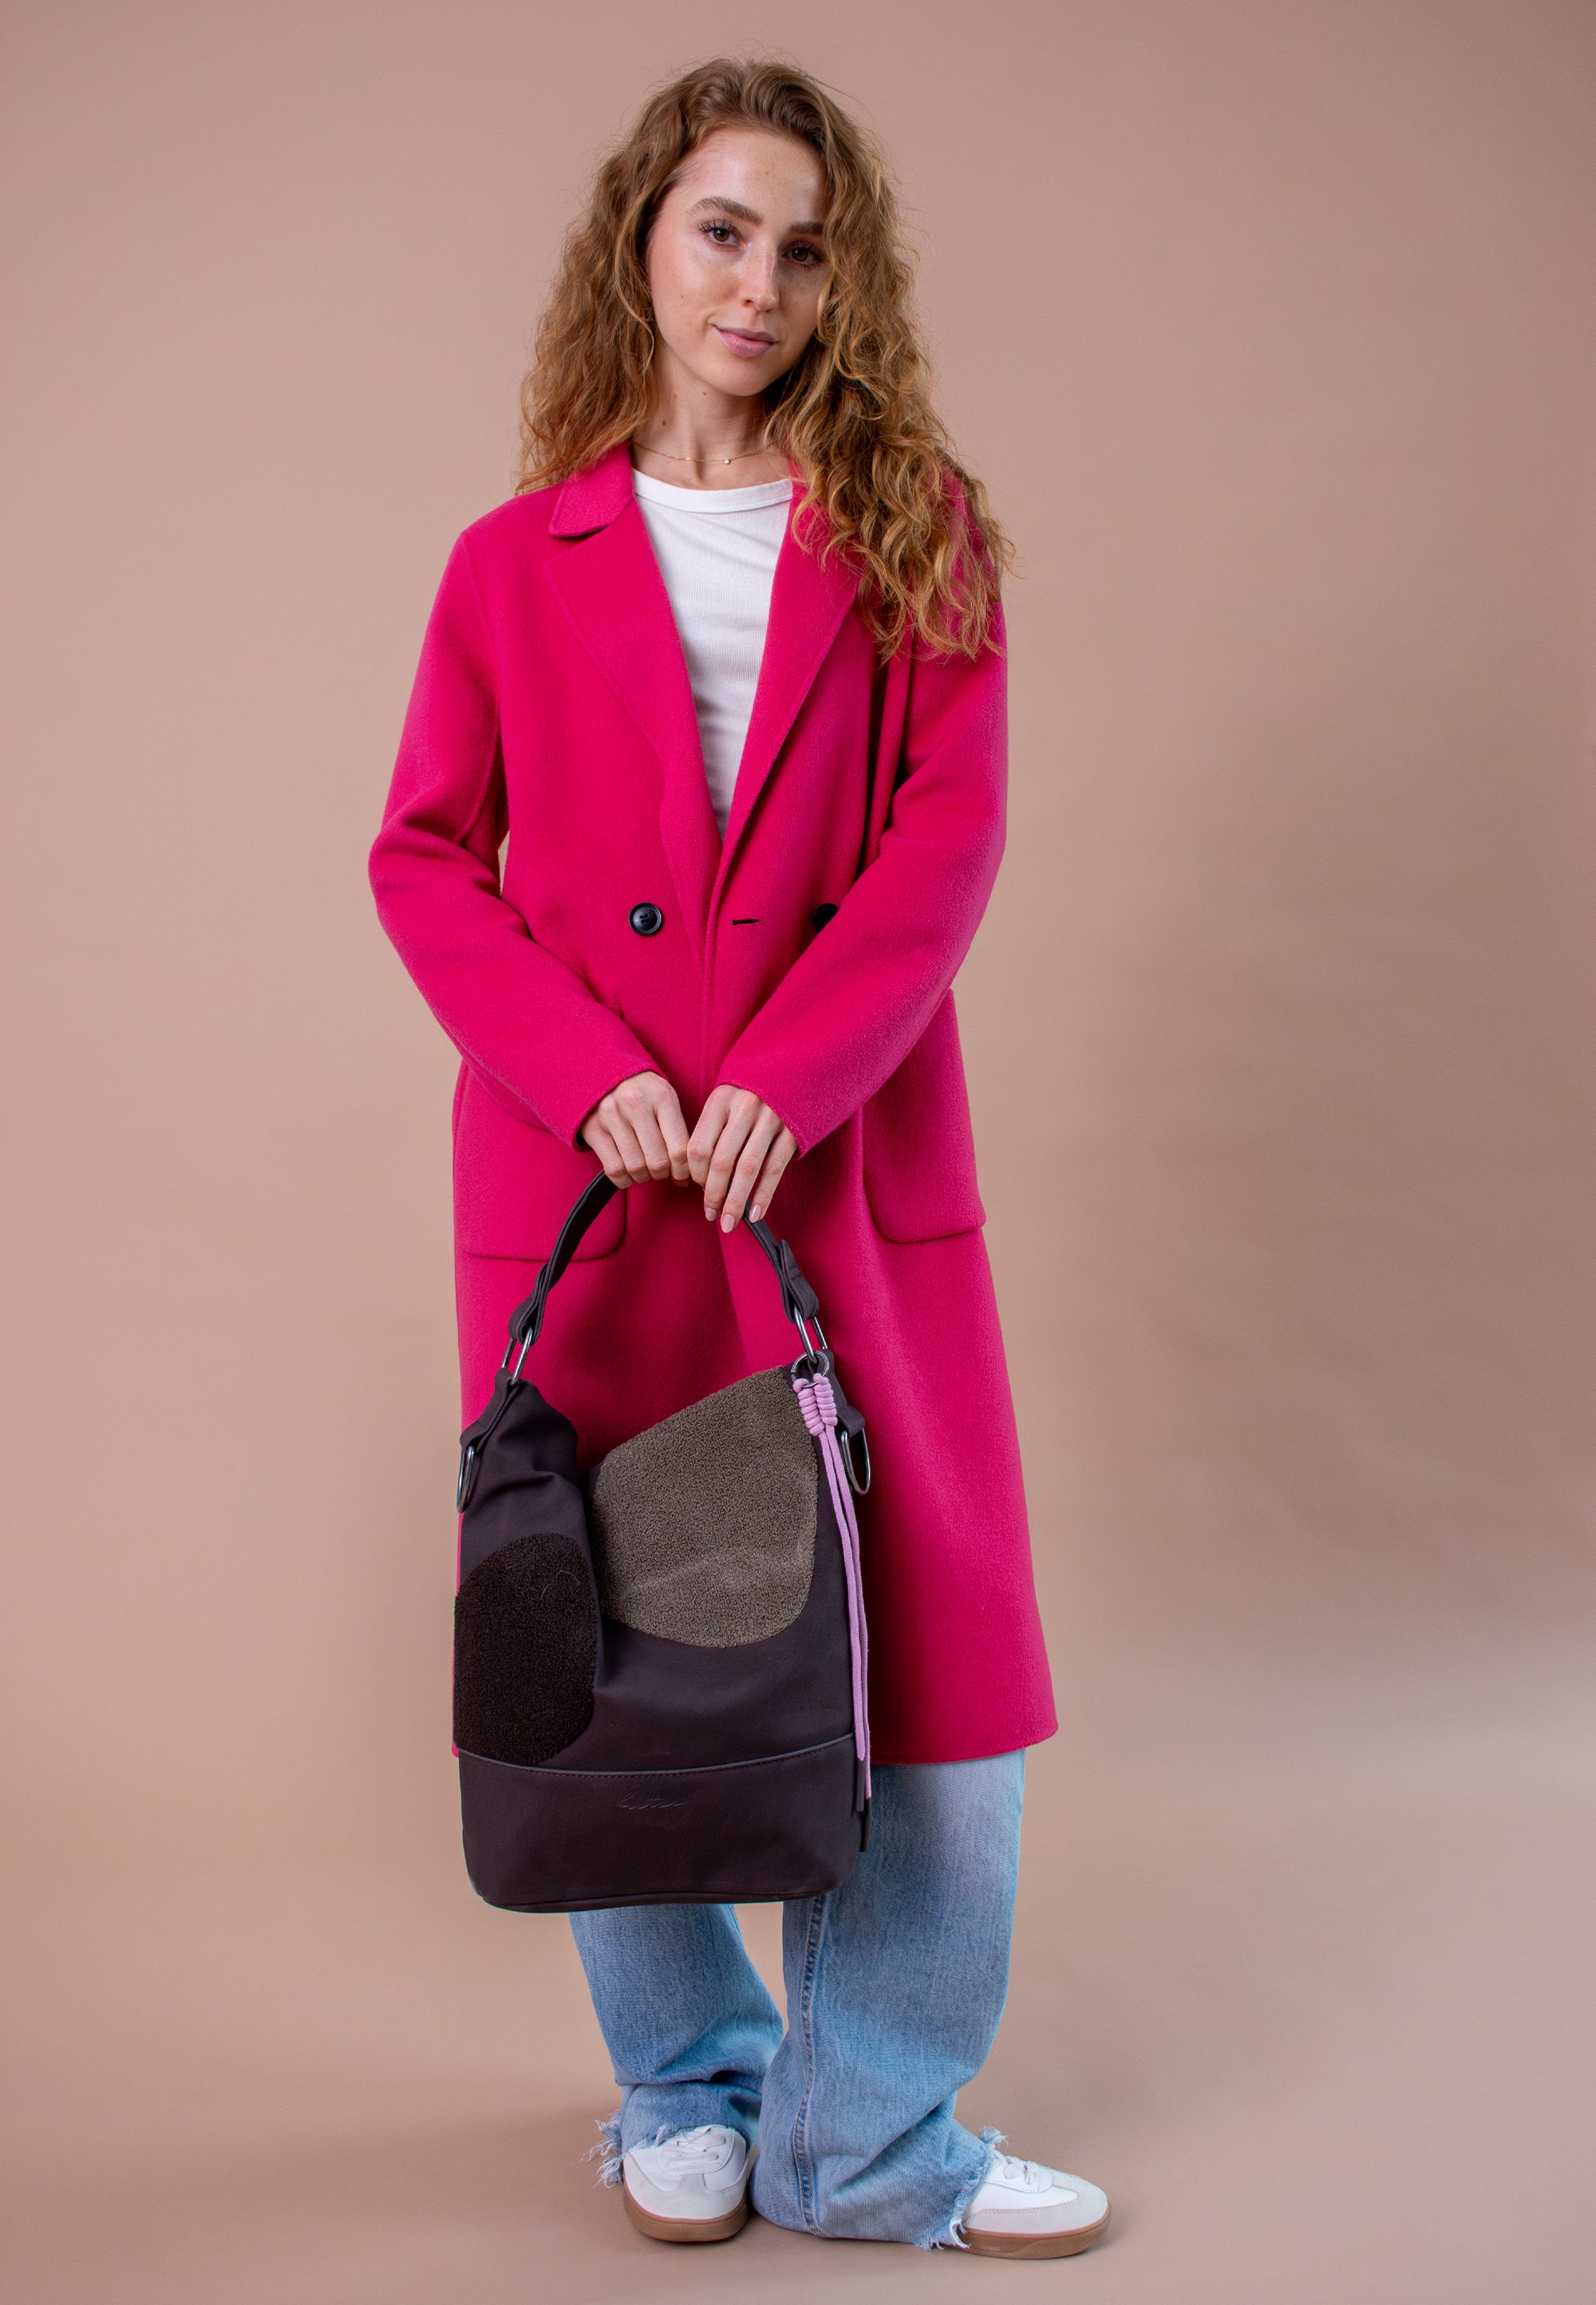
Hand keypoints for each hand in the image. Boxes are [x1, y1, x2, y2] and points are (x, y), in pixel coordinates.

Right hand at [579, 1072, 690, 1186]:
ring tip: (645, 1169)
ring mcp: (611, 1115)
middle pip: (657, 1161)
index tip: (681, 1174)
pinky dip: (623, 1179)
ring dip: (643, 1177)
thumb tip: (684, 1178)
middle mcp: (635, 1103)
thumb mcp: (666, 1100)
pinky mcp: (593, 1129)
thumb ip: (679, 1133)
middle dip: (663, 1174)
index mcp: (662, 1096)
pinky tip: (627, 1172)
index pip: (680, 1149)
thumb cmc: (645, 1094)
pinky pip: (614, 1169)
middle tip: (661, 1170)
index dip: (683, 1170)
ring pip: (635, 1167)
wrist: (605, 1072)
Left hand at [689, 1085, 797, 1233]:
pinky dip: (763, 1195)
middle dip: (713, 1195)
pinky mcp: (792, 1131)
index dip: (695, 1175)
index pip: (698, 1147)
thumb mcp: (727, 1098)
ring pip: (747, 1169)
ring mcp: (770, 1119)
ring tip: (728, 1222)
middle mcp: (743, 1109)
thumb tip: (701, 1177)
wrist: (797, 1067)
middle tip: (711, 1214)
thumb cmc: (753, 1090)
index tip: (697, 1188)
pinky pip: (774, 1169)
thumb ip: (713, 1130)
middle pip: (721, 1162)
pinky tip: (755, 1213)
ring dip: (735, 1201)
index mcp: (720, 1100)